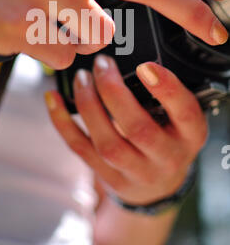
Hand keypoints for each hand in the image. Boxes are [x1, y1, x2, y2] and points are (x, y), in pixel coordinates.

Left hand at [44, 55, 207, 204]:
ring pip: (107, 143)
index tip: (145, 66)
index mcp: (190, 135)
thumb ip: (164, 95)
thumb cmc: (169, 137)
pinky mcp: (110, 178)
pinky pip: (81, 149)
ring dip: (89, 105)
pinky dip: (63, 122)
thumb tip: (128, 58)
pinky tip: (53, 99)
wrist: (160, 186)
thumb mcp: (181, 117)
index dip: (166, 89)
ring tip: (82, 78)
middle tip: (101, 64)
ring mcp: (136, 172)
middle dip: (114, 92)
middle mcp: (166, 157)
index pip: (185, 112)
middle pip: (138, 128)